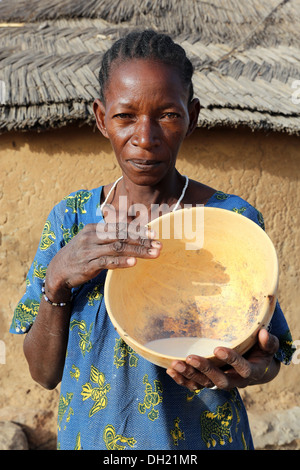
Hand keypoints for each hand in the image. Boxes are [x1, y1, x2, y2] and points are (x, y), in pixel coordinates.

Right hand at [45, 222, 161, 295]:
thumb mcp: (92, 240)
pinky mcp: (88, 265)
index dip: (138, 230)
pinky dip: (121, 262)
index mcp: (94, 228)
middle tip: (159, 245)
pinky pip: (107, 262)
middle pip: (122, 236)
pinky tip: (134, 263)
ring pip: (118, 248)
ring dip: (138, 251)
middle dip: (142, 241)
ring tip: (153, 254)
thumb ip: (109, 235)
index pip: (120, 227)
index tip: (154, 234)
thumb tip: (132, 230)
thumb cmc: (80, 254)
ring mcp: (89, 251)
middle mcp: (92, 237)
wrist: (58, 270)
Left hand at [166, 329, 279, 390]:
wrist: (258, 369)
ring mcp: (221, 383)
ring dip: (189, 375)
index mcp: (251, 372)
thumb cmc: (262, 353)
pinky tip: (170, 370)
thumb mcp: (269, 347)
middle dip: (205, 370)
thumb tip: (263, 333)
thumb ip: (268, 342)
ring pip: (204, 384)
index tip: (218, 348)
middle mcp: (235, 381)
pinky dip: (182, 380)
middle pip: (220, 380)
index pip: (242, 369)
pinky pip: (195, 385)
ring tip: (174, 364)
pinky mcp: (210, 383)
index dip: (231, 360)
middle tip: (190, 358)